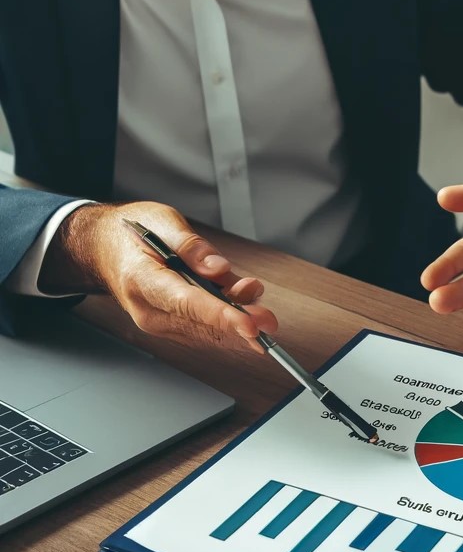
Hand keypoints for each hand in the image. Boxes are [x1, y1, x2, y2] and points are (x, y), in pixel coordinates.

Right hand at [40, 201, 278, 352]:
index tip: (249, 324)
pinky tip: (245, 304)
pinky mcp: (169, 323)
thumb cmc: (132, 232)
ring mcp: (158, 320)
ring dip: (237, 322)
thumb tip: (218, 268)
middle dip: (240, 324)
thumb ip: (191, 246)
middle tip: (269, 321)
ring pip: (204, 330)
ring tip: (260, 306)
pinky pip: (201, 326)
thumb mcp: (162, 221)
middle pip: (200, 324)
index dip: (221, 316)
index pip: (187, 304)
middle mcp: (149, 309)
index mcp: (142, 280)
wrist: (103, 247)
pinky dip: (226, 318)